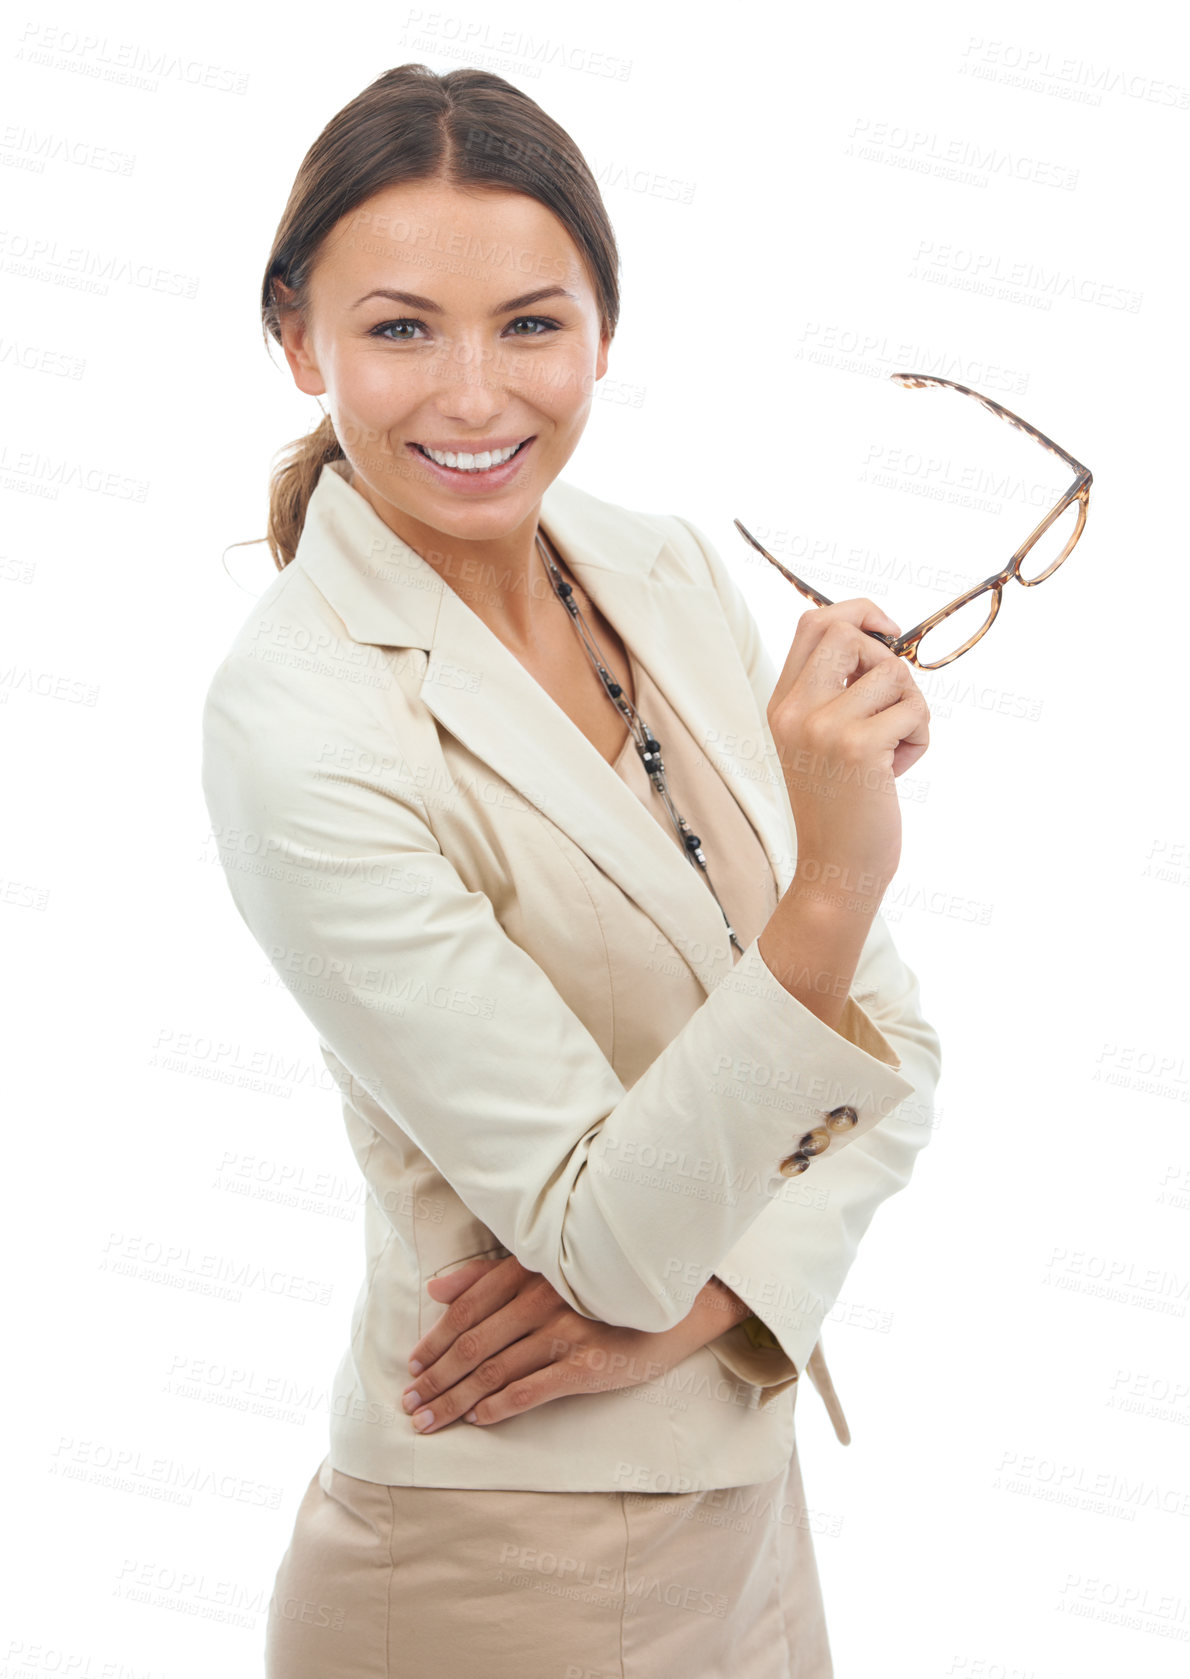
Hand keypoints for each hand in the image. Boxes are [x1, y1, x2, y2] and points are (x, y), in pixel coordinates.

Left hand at [400, 1255, 751, 1432]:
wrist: (676, 1302)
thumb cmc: (602, 1284)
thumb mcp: (547, 1269)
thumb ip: (490, 1275)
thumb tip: (436, 1290)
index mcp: (530, 1271)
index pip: (468, 1308)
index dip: (435, 1339)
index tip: (412, 1364)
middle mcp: (543, 1299)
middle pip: (474, 1345)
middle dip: (436, 1378)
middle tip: (410, 1404)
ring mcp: (565, 1332)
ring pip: (495, 1371)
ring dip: (456, 1400)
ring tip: (430, 1420)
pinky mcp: (588, 1365)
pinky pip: (532, 1390)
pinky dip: (499, 1406)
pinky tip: (478, 1418)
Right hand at [766, 598, 930, 898]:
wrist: (834, 869)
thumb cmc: (840, 807)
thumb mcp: (820, 742)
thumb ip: (835, 693)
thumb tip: (882, 641)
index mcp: (783, 704)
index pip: (814, 623)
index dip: (858, 612)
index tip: (887, 632)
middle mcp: (796, 710)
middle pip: (849, 633)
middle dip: (888, 658)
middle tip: (892, 701)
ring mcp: (824, 727)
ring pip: (894, 674)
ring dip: (910, 708)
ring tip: (894, 748)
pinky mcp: (858, 746)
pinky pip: (913, 709)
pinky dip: (919, 737)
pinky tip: (898, 770)